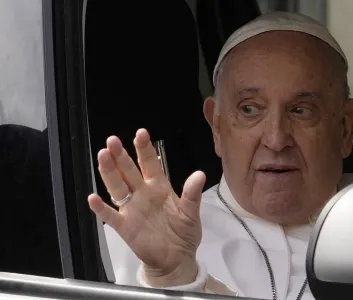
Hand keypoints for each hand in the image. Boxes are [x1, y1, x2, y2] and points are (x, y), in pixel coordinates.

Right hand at [88, 129, 205, 286]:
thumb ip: (192, 194)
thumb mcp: (191, 212)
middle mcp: (142, 193)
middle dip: (121, 156)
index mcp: (159, 187)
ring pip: (117, 187)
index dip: (145, 149)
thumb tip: (200, 174)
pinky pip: (110, 215)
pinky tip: (93, 197)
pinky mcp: (124, 226)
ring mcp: (131, 209)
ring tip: (102, 156)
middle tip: (113, 140)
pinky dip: (101, 208)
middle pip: (129, 171)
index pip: (150, 163)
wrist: (176, 258)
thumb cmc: (184, 232)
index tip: (141, 133)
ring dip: (110, 173)